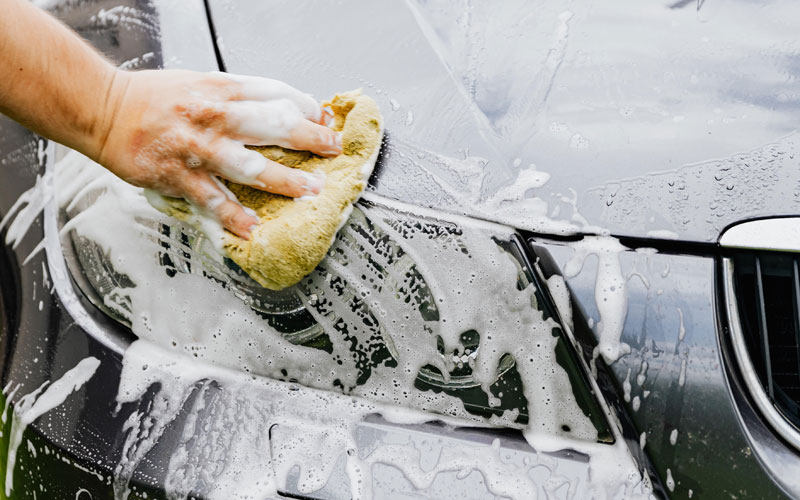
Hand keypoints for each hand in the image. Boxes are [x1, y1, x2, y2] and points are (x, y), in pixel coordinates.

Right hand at [93, 69, 340, 238]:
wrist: (104, 109)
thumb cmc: (153, 97)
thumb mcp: (201, 83)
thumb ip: (238, 98)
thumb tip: (279, 111)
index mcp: (221, 89)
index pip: (275, 94)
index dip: (306, 107)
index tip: (325, 120)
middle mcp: (214, 116)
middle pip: (272, 125)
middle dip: (309, 139)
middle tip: (333, 151)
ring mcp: (198, 148)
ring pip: (250, 166)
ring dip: (284, 180)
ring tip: (310, 192)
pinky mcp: (179, 176)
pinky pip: (213, 200)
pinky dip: (234, 217)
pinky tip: (253, 228)